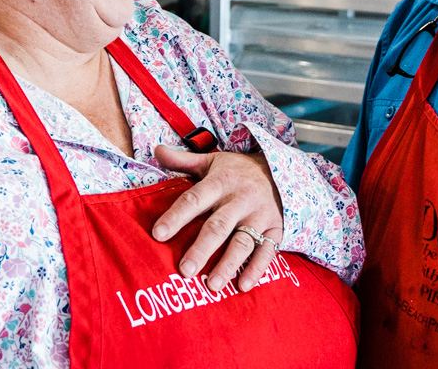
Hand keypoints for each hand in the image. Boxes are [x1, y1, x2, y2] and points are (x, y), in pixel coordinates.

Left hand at [151, 145, 283, 292]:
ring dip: (228, 264)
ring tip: (212, 285)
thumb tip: (156, 150)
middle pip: (218, 226)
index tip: (157, 234)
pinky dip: (256, 269)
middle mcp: (240, 200)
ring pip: (243, 242)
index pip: (194, 199)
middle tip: (185, 270)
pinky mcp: (275, 230)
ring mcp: (259, 216)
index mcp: (220, 182)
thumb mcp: (212, 161)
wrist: (282, 170)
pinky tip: (242, 285)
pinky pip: (267, 251)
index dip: (176, 217)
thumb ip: (182, 160)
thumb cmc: (237, 171)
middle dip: (202, 248)